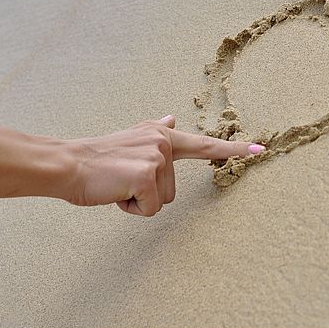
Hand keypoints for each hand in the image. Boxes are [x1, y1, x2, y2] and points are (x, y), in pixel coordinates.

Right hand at [63, 116, 263, 216]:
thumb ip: (154, 132)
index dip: (234, 150)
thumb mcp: (130, 140)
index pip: (204, 144)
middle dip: (148, 193)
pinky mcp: (147, 175)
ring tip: (117, 184)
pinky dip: (132, 208)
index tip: (260, 149)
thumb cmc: (97, 159)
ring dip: (139, 200)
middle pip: (174, 190)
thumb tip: (171, 118)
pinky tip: (116, 192)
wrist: (68, 164)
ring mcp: (158, 157)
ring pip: (164, 201)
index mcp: (162, 135)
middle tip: (121, 180)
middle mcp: (164, 141)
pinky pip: (151, 209)